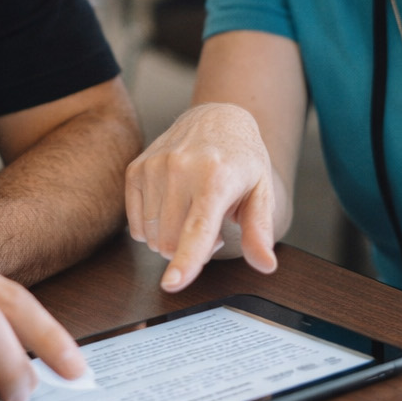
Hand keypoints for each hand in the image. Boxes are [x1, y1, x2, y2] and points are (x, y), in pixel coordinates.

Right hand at [125, 102, 279, 293]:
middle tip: (210, 225)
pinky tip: (172, 209)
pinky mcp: (136, 169)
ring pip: (151, 236)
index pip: (197, 228)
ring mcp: (154, 167)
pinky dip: (152, 228)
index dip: (186, 261)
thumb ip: (260, 231)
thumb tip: (266, 265)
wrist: (216, 117)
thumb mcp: (261, 191)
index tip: (172, 283)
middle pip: (170, 241)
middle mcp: (181, 169)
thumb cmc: (241, 158)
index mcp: (216, 177)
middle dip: (189, 249)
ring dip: (171, 238)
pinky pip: (135, 224)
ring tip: (192, 212)